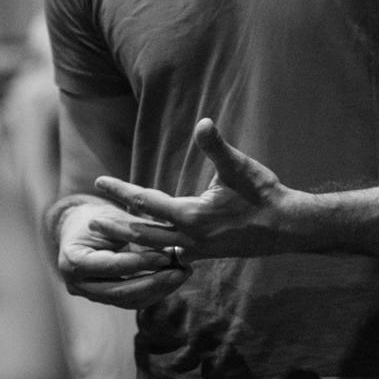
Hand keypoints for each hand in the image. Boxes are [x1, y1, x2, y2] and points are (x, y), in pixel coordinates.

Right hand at [51, 196, 189, 310]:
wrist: (80, 227)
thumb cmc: (98, 217)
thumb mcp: (114, 218)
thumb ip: (138, 231)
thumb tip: (172, 240)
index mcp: (74, 261)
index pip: (113, 266)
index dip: (142, 262)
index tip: (167, 256)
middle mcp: (77, 284)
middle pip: (122, 291)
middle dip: (155, 282)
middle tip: (181, 272)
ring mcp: (90, 295)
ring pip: (129, 300)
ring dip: (159, 290)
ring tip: (182, 274)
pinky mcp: (105, 299)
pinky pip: (132, 301)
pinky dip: (153, 292)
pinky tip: (172, 280)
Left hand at [94, 118, 294, 261]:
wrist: (288, 228)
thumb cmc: (263, 194)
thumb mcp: (239, 167)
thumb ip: (217, 146)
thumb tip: (204, 122)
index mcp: (192, 216)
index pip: (145, 202)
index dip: (120, 190)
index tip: (98, 182)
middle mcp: (189, 238)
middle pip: (141, 232)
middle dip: (115, 225)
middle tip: (90, 221)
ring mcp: (197, 250)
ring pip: (154, 248)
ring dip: (131, 240)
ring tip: (111, 234)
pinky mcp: (205, 255)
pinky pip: (171, 256)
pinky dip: (154, 253)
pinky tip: (147, 250)